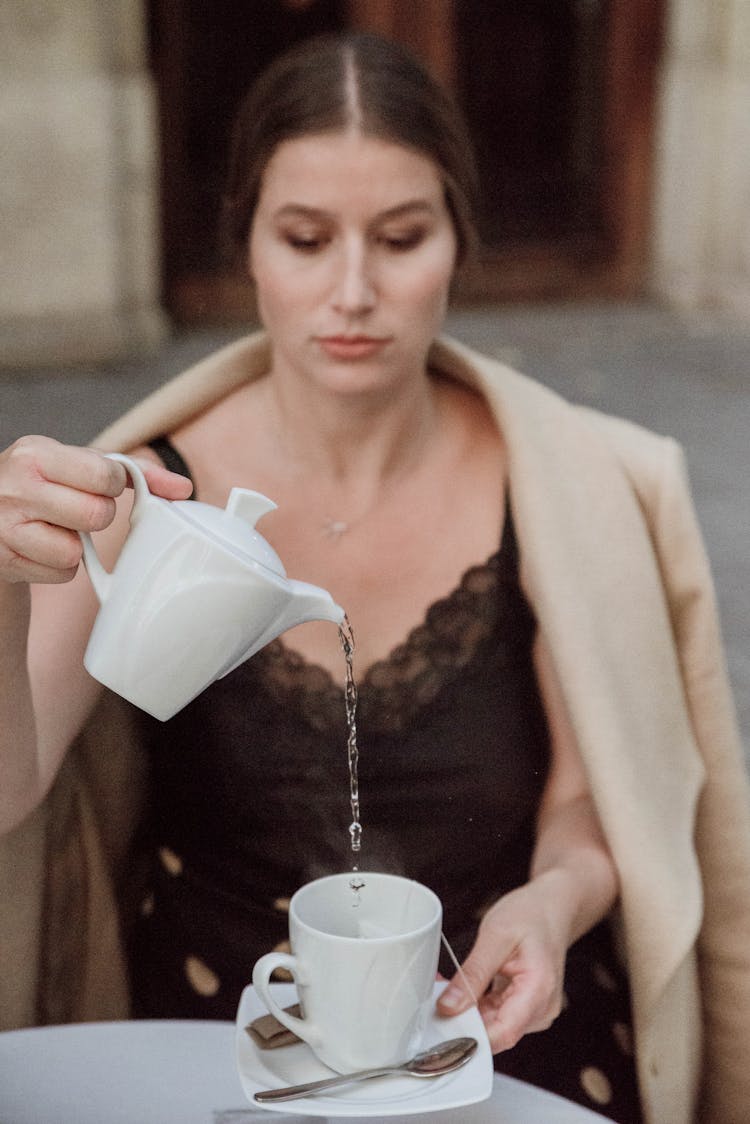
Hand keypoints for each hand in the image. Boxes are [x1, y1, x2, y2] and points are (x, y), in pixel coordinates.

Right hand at [0, 435, 191, 584]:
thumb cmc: (41, 481)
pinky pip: (61, 573)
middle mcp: (16, 488)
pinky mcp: (6, 561)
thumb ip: (132, 471)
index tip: (101, 486)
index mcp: (35, 454)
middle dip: (97, 515)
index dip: (113, 487)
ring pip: (76, 551)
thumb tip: (182, 488)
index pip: (105, 476)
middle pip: (97, 516)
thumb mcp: (75, 462)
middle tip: (78, 508)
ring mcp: (6, 528)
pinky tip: (43, 546)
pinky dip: (60, 565)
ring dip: (77, 544)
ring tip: (56, 527)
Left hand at [436, 877, 568, 1051]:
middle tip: (435, 998)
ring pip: (493, 1025)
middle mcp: (542, 1008)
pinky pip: (497, 1015)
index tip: (442, 1029)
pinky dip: (477, 1005)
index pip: (504, 1033)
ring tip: (447, 987)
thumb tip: (448, 1007)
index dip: (471, 1038)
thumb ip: (473, 973)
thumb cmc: (530, 915)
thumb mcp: (495, 936)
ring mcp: (535, 1010)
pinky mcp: (526, 1007)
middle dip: (463, 1019)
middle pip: (496, 1032)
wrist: (550, 908)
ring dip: (467, 1011)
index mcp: (539, 989)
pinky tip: (462, 989)